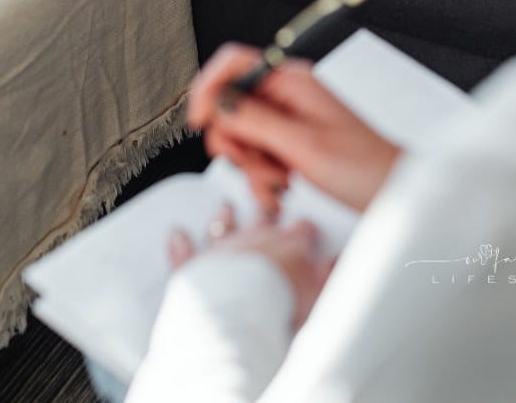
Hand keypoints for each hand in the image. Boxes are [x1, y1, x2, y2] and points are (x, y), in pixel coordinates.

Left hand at [168, 203, 333, 330]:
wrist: (243, 314)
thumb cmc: (282, 305)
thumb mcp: (319, 294)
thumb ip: (330, 274)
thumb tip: (338, 261)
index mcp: (287, 247)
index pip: (301, 232)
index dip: (305, 230)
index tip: (308, 227)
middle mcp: (254, 241)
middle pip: (262, 220)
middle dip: (266, 211)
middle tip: (267, 201)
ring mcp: (224, 251)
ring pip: (223, 226)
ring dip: (225, 217)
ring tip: (225, 206)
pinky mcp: (197, 268)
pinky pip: (185, 253)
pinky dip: (180, 244)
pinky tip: (176, 234)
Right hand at [188, 44, 402, 214]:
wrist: (393, 195)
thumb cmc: (365, 167)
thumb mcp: (302, 145)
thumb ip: (255, 121)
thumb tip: (216, 102)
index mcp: (291, 80)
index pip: (232, 63)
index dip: (208, 89)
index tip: (200, 121)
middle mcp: (287, 94)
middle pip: (230, 105)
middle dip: (236, 141)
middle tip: (258, 163)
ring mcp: (287, 119)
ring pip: (240, 134)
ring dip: (250, 164)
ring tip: (278, 180)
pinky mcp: (289, 143)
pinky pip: (255, 154)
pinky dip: (261, 176)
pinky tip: (281, 188)